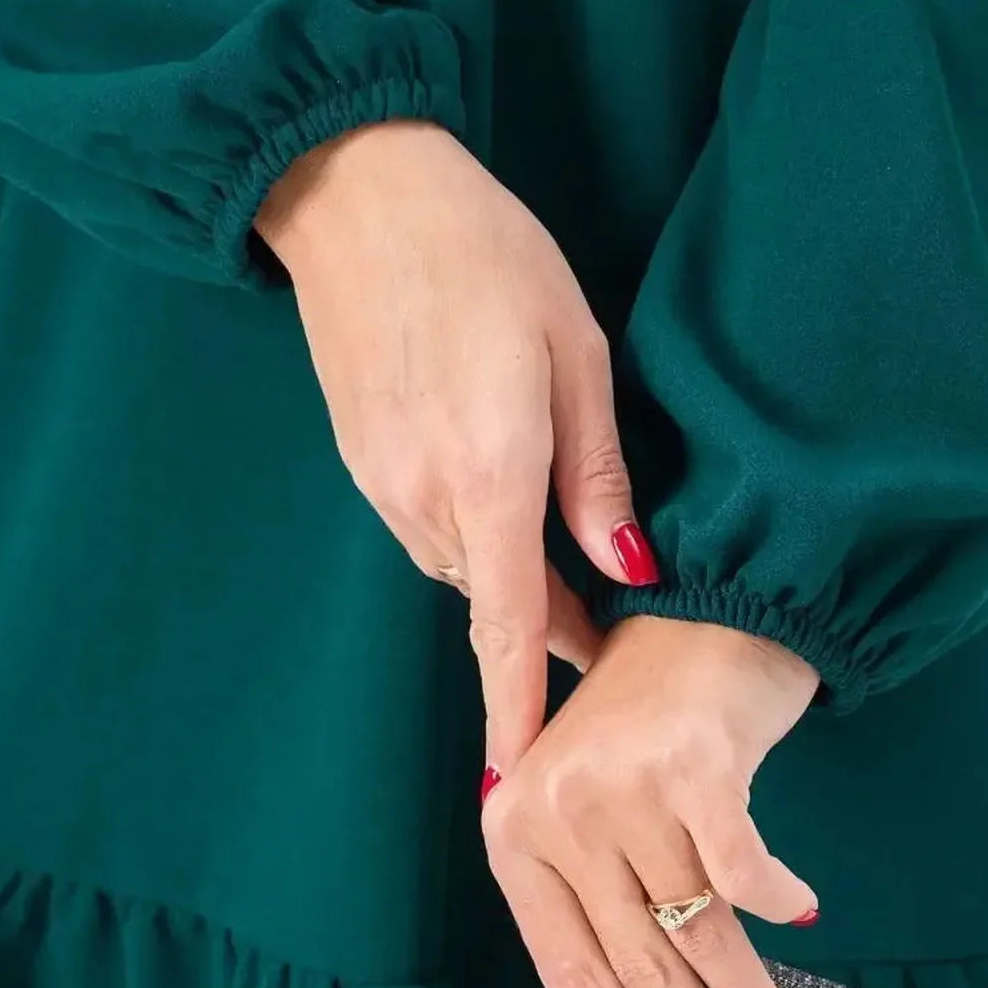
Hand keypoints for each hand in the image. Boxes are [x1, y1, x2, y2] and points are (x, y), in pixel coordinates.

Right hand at [256, 119, 658, 768]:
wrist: (357, 197)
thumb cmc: (487, 255)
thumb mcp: (573, 346)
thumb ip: (597, 472)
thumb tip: (629, 572)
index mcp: (489, 470)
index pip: (511, 625)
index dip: (522, 711)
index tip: (525, 790)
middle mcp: (423, 494)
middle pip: (492, 602)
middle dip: (550, 633)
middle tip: (618, 630)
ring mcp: (380, 480)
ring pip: (459, 567)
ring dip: (511, 581)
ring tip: (569, 563)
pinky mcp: (359, 460)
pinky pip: (426, 528)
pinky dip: (472, 537)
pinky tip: (498, 495)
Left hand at [482, 615, 819, 987]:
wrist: (695, 611)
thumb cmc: (642, 724)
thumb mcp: (588, 809)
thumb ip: (583, 904)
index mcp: (516, 832)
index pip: (569, 975)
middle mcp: (556, 809)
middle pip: (633, 965)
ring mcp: (622, 786)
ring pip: (696, 928)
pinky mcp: (691, 763)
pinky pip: (744, 870)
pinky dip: (776, 900)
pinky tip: (802, 915)